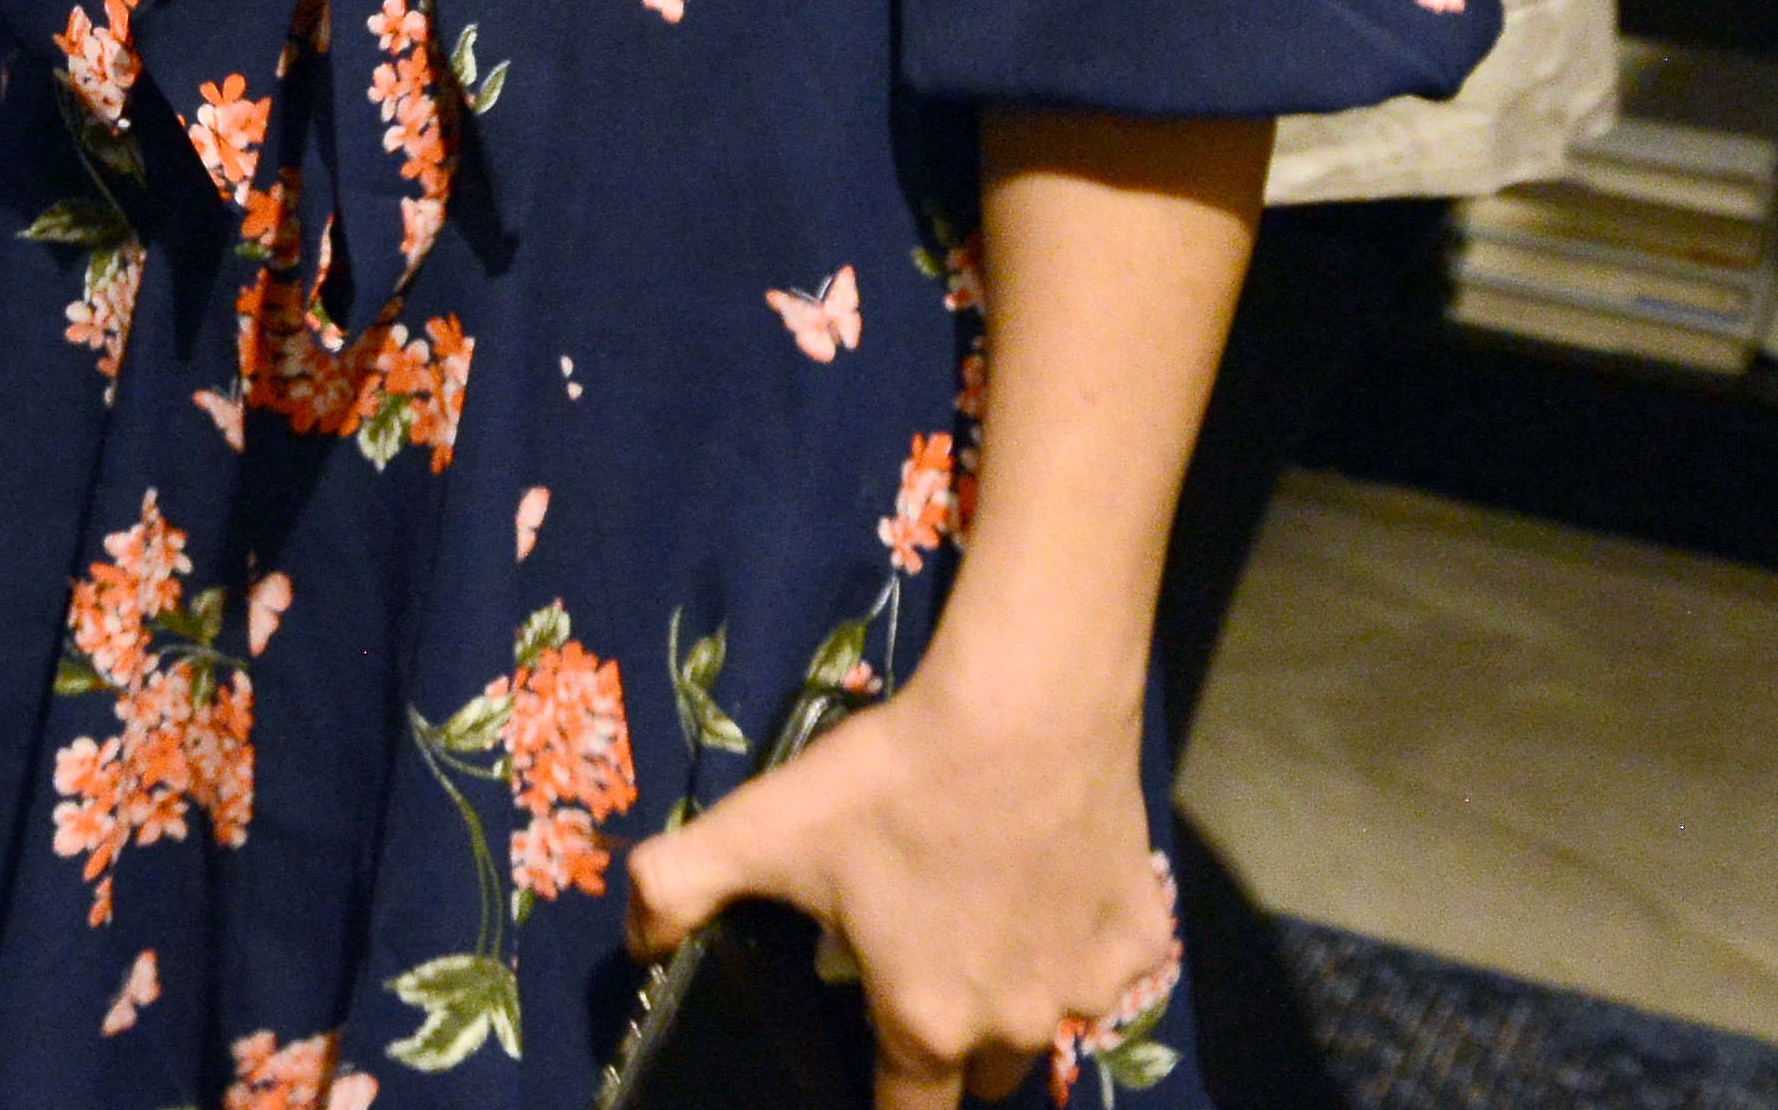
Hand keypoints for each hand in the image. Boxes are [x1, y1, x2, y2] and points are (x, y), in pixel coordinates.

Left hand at [624, 665, 1179, 1106]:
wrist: (1023, 706)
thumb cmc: (890, 780)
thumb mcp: (759, 827)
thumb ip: (674, 889)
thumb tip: (635, 944)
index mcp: (926, 1024)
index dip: (881, 1102)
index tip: (864, 1069)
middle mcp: (1016, 1027)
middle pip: (979, 1077)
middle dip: (945, 1048)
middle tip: (911, 973)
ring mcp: (1090, 989)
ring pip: (1045, 1025)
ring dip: (1012, 996)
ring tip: (972, 923)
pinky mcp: (1142, 940)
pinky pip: (1105, 966)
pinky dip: (1074, 943)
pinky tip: (1041, 884)